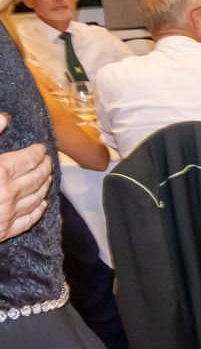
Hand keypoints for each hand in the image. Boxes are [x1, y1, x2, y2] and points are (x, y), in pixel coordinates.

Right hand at [0, 114, 51, 242]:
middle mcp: (9, 193)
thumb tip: (4, 117)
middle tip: (48, 162)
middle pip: (37, 178)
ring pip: (36, 198)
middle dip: (45, 168)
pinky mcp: (4, 231)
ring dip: (45, 186)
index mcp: (0, 172)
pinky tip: (41, 204)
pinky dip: (38, 210)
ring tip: (47, 178)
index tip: (41, 149)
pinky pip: (29, 220)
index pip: (29, 159)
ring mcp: (8, 214)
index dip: (37, 152)